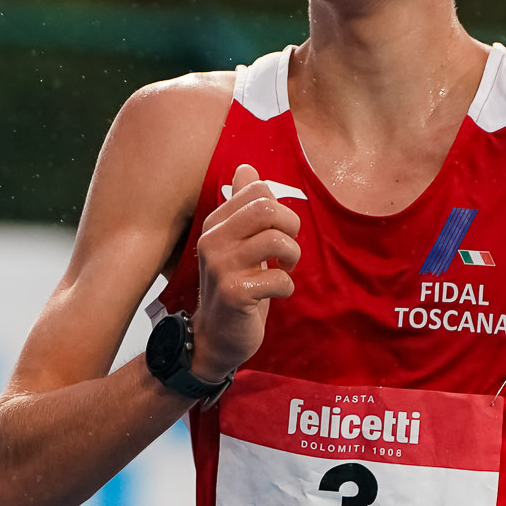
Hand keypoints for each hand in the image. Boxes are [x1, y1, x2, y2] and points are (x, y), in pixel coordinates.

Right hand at [193, 164, 301, 378]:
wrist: (214, 337)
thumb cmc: (233, 285)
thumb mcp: (236, 242)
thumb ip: (242, 205)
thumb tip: (247, 168)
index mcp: (215, 223)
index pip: (257, 190)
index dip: (280, 208)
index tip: (277, 231)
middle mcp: (212, 240)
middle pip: (267, 208)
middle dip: (291, 226)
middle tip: (287, 248)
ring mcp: (221, 267)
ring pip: (276, 240)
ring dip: (292, 256)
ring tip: (285, 268)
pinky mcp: (234, 293)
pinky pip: (278, 278)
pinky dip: (286, 286)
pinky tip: (276, 292)